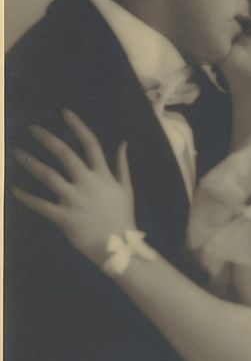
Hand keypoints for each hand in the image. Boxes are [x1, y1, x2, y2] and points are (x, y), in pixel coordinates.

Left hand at [12, 109, 135, 266]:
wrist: (119, 247)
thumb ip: (122, 164)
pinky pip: (41, 205)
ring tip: (16, 153)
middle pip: (65, 154)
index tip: (65, 112)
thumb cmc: (122, 217)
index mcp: (103, 175)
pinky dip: (26, 197)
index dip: (78, 126)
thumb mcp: (125, 188)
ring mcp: (74, 200)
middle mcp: (87, 183)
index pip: (90, 144)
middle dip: (47, 139)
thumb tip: (123, 142)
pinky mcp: (64, 217)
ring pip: (48, 176)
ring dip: (30, 163)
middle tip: (32, 129)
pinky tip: (14, 189)